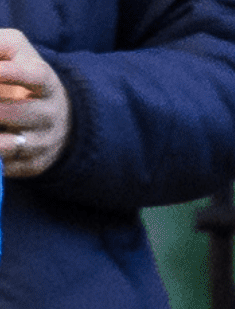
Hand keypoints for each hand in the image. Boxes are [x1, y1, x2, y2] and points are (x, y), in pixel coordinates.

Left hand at [0, 30, 71, 178]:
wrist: (58, 116)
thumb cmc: (24, 75)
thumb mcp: (15, 49)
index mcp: (47, 84)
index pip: (35, 77)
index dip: (11, 73)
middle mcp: (51, 115)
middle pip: (23, 113)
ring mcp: (45, 142)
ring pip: (14, 144)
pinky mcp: (34, 165)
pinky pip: (8, 165)